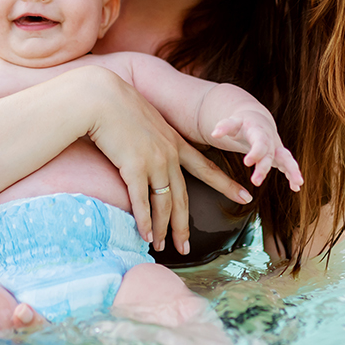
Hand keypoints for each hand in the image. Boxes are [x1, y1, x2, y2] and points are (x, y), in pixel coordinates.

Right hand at [76, 67, 251, 254]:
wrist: (99, 96)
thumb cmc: (116, 106)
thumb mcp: (144, 121)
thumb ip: (151, 138)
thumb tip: (147, 151)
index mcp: (174, 142)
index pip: (206, 168)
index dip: (226, 184)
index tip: (245, 196)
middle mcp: (169, 154)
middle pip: (182, 197)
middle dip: (184, 226)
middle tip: (185, 247)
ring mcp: (153, 162)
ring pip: (163, 204)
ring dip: (161, 229)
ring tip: (160, 247)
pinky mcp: (133, 167)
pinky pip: (142, 201)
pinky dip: (144, 221)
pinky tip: (145, 236)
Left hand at [209, 114, 303, 190]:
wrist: (257, 120)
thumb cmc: (241, 124)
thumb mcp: (232, 123)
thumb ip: (224, 127)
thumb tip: (214, 133)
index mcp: (258, 131)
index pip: (259, 141)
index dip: (256, 152)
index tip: (247, 162)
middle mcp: (270, 140)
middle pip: (270, 154)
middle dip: (264, 167)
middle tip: (256, 181)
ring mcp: (276, 148)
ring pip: (286, 159)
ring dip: (292, 171)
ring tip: (297, 183)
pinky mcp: (279, 157)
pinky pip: (288, 165)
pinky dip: (292, 175)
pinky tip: (296, 188)